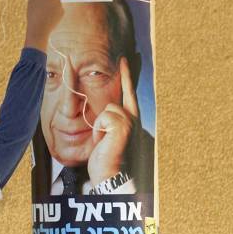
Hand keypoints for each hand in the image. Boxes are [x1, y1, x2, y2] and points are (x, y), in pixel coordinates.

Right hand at [25, 0, 63, 52]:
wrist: (39, 30)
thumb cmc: (33, 16)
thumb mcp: (30, 1)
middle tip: (43, 7)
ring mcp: (59, 4)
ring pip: (56, 2)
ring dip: (52, 5)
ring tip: (46, 14)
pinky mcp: (62, 12)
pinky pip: (59, 9)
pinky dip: (56, 12)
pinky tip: (50, 17)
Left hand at [87, 57, 138, 186]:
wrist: (109, 175)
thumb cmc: (105, 159)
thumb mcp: (106, 136)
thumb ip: (107, 121)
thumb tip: (104, 110)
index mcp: (130, 120)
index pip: (128, 93)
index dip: (126, 76)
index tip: (123, 58)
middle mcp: (133, 119)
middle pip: (111, 104)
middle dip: (102, 122)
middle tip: (104, 141)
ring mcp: (129, 122)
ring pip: (106, 110)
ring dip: (100, 128)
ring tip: (104, 142)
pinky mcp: (122, 126)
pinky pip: (103, 118)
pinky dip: (99, 130)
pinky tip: (104, 142)